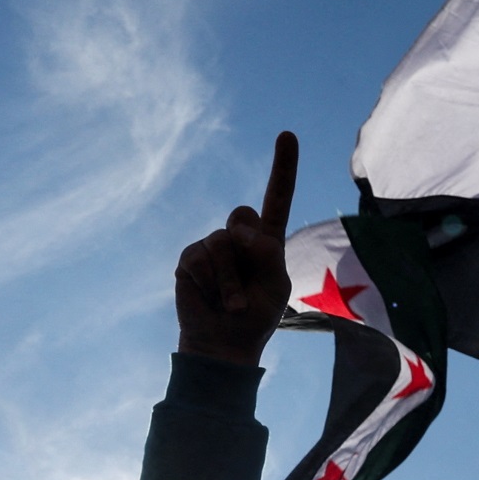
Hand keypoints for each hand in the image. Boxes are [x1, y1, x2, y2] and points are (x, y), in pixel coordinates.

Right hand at [175, 131, 297, 366]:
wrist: (224, 344)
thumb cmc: (254, 316)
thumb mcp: (274, 285)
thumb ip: (264, 252)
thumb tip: (234, 231)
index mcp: (267, 241)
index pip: (277, 198)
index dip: (283, 167)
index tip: (287, 135)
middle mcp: (239, 238)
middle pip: (243, 215)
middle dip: (247, 247)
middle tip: (248, 282)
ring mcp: (213, 246)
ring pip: (222, 243)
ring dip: (229, 281)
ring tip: (230, 304)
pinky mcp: (191, 258)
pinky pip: (200, 258)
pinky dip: (211, 284)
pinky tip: (209, 298)